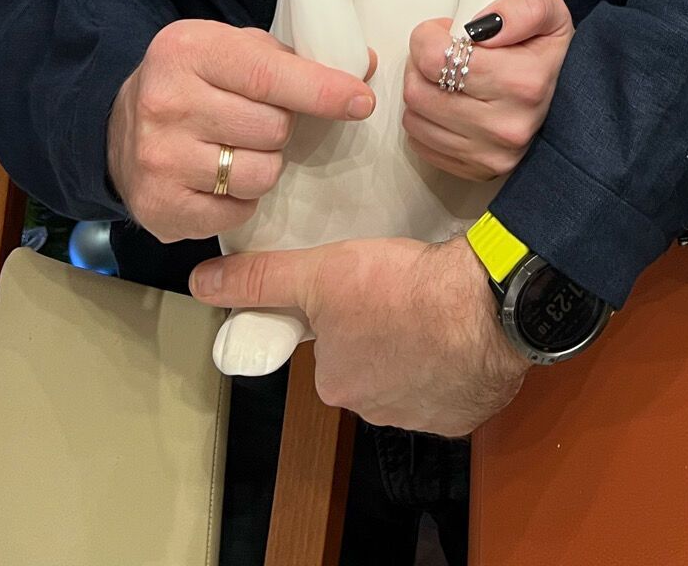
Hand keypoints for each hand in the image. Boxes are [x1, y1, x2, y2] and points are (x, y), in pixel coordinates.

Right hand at [108, 20, 376, 243]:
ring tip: (237, 150)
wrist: (115, 125)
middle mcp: (167, 102)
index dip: (323, 92)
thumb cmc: (196, 80)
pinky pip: (236, 212)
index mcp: (190, 50)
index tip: (362, 102)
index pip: (271, 76)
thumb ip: (292, 59)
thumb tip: (363, 68)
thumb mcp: (233, 50)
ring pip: (260, 175)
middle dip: (280, 128)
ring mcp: (159, 159)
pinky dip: (239, 199)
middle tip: (256, 121)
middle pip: (273, 129)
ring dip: (264, 165)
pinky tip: (216, 178)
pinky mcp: (157, 207)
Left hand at [188, 234, 526, 433]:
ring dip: (419, 346)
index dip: (344, 316)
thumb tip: (202, 284)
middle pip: (370, 365)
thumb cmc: (402, 290)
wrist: (484, 305)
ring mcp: (426, 414)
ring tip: (432, 303)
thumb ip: (262, 280)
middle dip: (381, 334)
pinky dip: (456, 360)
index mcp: (338, 383)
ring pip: (412, 374)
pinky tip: (460, 327)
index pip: (330, 350)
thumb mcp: (320, 273)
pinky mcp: (467, 409)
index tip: (364, 289)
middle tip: (399, 291)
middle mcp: (376, 410)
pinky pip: (453, 384)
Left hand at [402, 0, 573, 180]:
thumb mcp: (550, 12)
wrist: (572, 103)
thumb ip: (519, 9)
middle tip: (442, 52)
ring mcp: (490, 155)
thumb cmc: (552, 55)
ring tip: (446, 78)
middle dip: (421, 63)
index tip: (445, 32)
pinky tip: (449, 104)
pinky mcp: (476, 171)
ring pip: (414, 117)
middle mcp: (506, 126)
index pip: (436, 59)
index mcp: (523, 82)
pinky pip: (420, 142)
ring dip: (422, 91)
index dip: (429, 37)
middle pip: (418, 90)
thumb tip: (476, 27)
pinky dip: (426, 120)